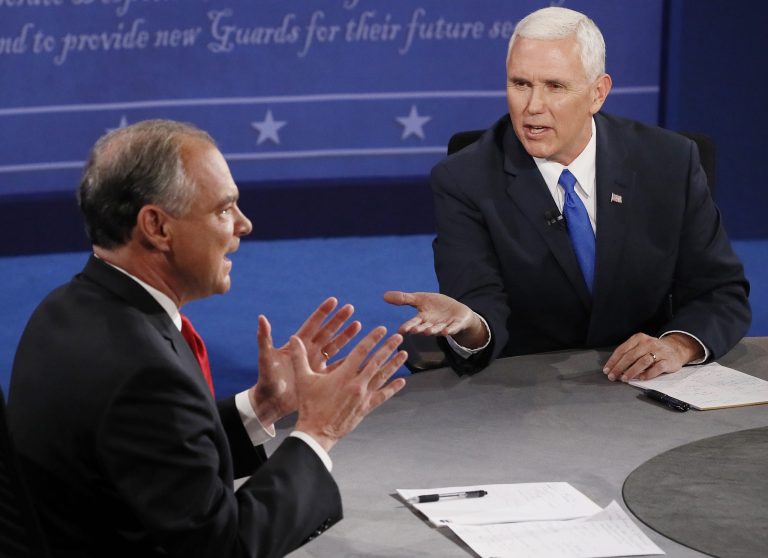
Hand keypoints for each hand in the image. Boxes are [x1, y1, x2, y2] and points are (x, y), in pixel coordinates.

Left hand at [250, 298, 361, 425]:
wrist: (271, 402)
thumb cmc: (267, 379)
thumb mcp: (266, 358)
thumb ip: (264, 338)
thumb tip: (261, 318)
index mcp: (297, 344)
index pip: (312, 324)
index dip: (323, 312)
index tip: (334, 300)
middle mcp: (308, 351)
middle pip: (327, 332)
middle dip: (338, 320)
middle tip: (350, 308)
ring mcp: (316, 363)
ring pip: (335, 346)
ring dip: (346, 336)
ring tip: (358, 325)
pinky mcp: (321, 377)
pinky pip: (338, 366)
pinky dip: (348, 361)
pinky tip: (359, 354)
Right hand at [290, 327, 406, 451]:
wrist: (316, 432)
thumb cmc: (309, 405)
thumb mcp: (303, 379)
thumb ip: (299, 357)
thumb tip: (293, 338)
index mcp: (343, 375)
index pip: (361, 351)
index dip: (372, 338)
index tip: (382, 329)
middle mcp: (357, 384)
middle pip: (376, 362)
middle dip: (388, 348)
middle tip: (398, 337)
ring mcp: (363, 397)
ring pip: (382, 377)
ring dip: (393, 364)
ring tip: (404, 353)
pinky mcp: (366, 408)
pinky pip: (382, 396)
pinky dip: (392, 388)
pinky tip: (401, 382)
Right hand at [383, 290, 487, 348]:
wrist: (456, 311)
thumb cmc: (435, 306)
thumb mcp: (419, 299)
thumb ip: (404, 299)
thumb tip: (384, 295)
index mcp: (422, 319)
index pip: (413, 323)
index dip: (407, 326)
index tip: (400, 330)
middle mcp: (432, 324)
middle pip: (424, 327)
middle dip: (419, 329)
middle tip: (413, 330)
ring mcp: (444, 325)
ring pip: (437, 329)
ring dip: (433, 330)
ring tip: (427, 331)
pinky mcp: (456, 325)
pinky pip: (452, 328)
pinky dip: (449, 330)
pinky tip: (446, 331)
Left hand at [603, 332, 703, 381]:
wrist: (675, 349)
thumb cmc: (653, 350)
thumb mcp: (640, 347)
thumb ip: (628, 354)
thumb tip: (614, 368)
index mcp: (638, 338)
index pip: (622, 350)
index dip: (613, 361)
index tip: (607, 370)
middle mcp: (648, 343)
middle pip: (630, 356)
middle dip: (619, 367)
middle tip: (613, 376)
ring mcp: (659, 351)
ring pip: (642, 362)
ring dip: (632, 371)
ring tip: (624, 378)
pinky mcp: (668, 361)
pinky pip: (657, 368)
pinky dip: (648, 374)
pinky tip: (641, 378)